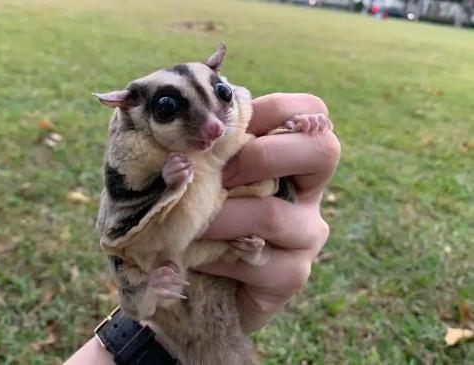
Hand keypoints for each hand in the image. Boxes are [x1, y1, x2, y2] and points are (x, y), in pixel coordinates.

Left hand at [162, 153, 193, 186]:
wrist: (168, 183)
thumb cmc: (177, 185)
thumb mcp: (182, 185)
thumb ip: (187, 178)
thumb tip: (192, 169)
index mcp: (170, 179)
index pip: (181, 173)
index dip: (188, 169)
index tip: (193, 167)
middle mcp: (165, 172)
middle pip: (178, 165)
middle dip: (187, 163)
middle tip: (193, 162)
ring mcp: (165, 166)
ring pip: (175, 159)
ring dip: (184, 158)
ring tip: (189, 159)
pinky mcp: (165, 162)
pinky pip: (171, 155)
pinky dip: (177, 154)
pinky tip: (183, 155)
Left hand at [197, 93, 339, 332]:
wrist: (202, 275)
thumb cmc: (201, 209)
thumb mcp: (203, 169)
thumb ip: (201, 142)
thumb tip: (171, 113)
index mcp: (293, 155)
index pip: (311, 112)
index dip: (272, 109)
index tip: (224, 127)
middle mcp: (309, 191)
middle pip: (323, 151)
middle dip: (261, 155)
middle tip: (218, 174)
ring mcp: (307, 234)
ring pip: (272, 214)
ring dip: (218, 216)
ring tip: (185, 222)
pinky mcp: (292, 274)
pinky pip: (257, 261)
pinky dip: (216, 255)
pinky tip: (195, 257)